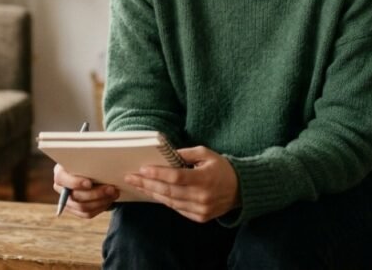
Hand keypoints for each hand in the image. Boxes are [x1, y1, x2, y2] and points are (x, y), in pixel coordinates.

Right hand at [52, 163, 118, 218]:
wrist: (90, 170)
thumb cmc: (89, 160)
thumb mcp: (87, 156)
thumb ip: (88, 159)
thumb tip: (97, 159)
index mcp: (60, 172)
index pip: (62, 179)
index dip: (75, 183)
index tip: (89, 183)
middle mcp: (60, 188)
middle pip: (75, 196)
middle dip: (96, 194)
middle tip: (111, 189)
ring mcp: (67, 201)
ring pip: (82, 208)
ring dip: (101, 202)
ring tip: (114, 194)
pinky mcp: (75, 209)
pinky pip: (87, 214)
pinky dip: (100, 208)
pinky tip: (109, 201)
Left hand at [124, 146, 239, 222]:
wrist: (241, 189)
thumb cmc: (221, 167)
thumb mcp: (206, 154)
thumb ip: (185, 153)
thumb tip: (164, 154)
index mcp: (205, 179)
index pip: (176, 177)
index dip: (158, 174)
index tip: (142, 169)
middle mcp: (202, 197)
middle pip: (169, 191)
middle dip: (147, 184)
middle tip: (130, 177)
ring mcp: (200, 210)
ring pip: (170, 201)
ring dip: (152, 193)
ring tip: (137, 184)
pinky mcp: (199, 217)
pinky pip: (177, 208)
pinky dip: (164, 200)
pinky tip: (152, 193)